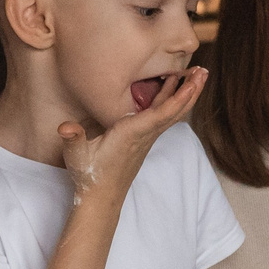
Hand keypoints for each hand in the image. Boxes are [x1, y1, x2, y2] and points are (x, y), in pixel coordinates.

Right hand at [57, 67, 206, 205]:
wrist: (100, 197)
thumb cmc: (90, 174)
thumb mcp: (76, 155)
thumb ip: (73, 139)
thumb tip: (64, 127)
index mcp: (132, 133)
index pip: (162, 114)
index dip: (179, 97)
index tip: (194, 82)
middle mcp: (145, 134)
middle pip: (175, 110)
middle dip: (191, 90)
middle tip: (204, 71)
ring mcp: (147, 137)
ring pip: (172, 112)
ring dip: (185, 93)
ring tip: (196, 74)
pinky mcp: (144, 138)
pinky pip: (163, 116)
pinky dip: (172, 100)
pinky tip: (173, 87)